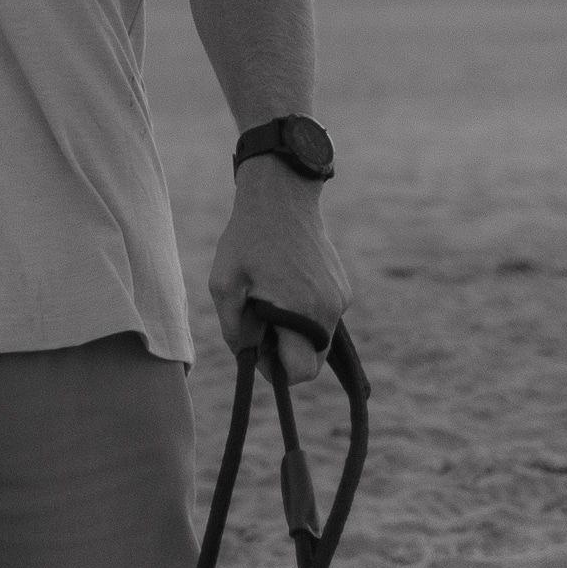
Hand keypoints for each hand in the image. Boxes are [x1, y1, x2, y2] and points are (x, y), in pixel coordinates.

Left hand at [209, 168, 357, 371]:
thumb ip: (234, 329)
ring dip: (294, 333)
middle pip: (313, 360)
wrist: (281, 196)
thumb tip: (249, 353)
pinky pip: (323, 317)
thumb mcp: (224, 285)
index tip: (258, 348)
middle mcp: (330, 310)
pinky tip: (284, 284)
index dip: (276, 370)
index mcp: (302, 313)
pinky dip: (304, 314)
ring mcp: (340, 298)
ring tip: (270, 299)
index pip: (302, 371)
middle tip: (260, 325)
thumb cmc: (247, 239)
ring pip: (318, 338)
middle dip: (286, 353)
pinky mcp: (342, 287)